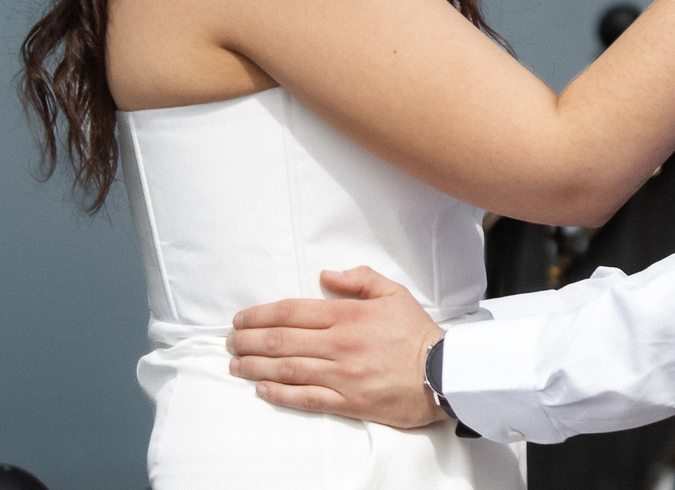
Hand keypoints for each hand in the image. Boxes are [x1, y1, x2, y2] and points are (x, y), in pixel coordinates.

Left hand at [228, 266, 445, 428]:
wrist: (444, 374)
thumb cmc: (417, 333)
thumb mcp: (394, 293)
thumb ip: (360, 279)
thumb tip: (325, 274)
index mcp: (348, 315)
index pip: (292, 312)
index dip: (260, 315)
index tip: (240, 320)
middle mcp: (340, 344)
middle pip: (281, 341)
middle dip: (248, 342)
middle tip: (229, 343)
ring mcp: (342, 375)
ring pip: (287, 370)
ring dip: (255, 368)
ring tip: (235, 365)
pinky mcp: (348, 401)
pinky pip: (306, 398)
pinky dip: (279, 395)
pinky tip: (262, 390)